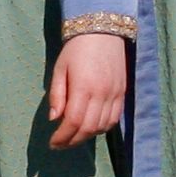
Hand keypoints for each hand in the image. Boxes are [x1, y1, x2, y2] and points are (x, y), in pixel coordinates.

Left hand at [44, 28, 129, 149]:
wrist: (103, 31)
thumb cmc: (76, 49)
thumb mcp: (60, 69)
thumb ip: (57, 95)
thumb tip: (54, 119)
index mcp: (84, 87)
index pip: (73, 122)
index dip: (62, 137)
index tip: (53, 143)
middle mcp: (102, 94)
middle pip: (88, 128)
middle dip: (73, 141)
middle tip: (60, 145)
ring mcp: (115, 94)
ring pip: (103, 127)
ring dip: (87, 136)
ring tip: (73, 137)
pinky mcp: (122, 93)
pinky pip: (114, 119)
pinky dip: (102, 128)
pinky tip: (90, 128)